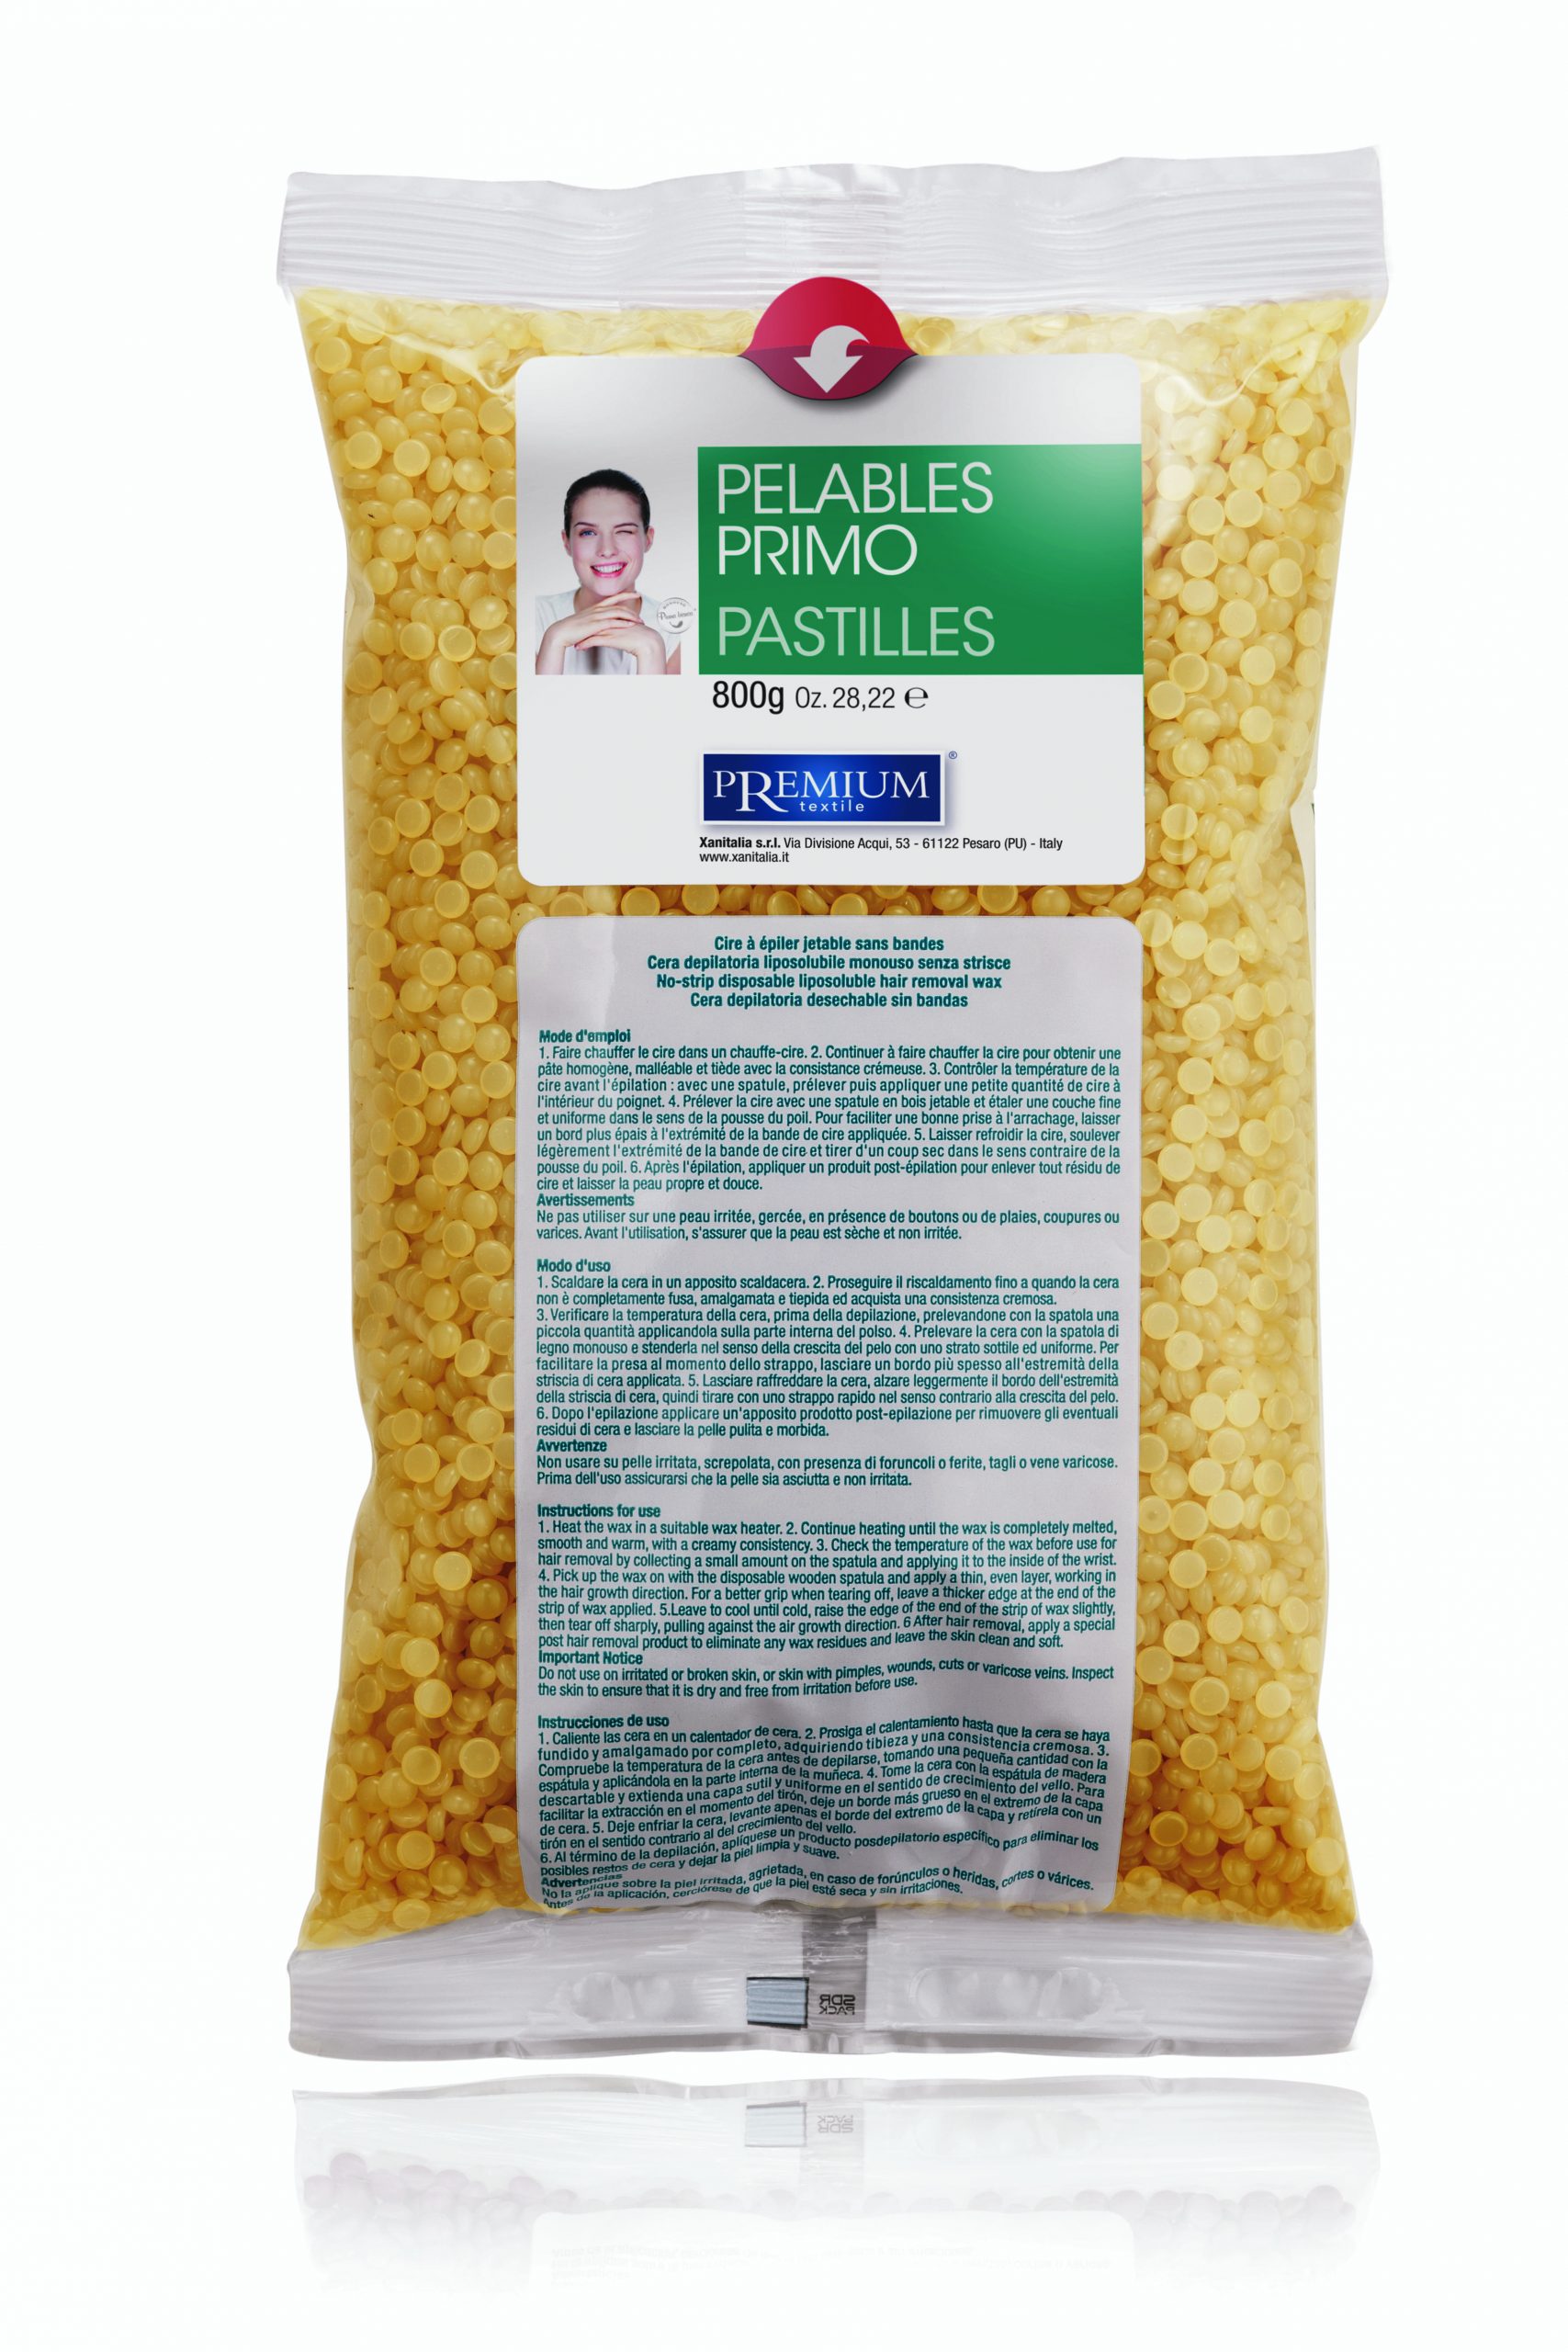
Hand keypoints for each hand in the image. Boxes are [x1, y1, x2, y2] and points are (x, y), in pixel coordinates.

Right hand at [538, 593, 666, 673]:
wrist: (560, 632)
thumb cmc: (571, 629)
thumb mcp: (584, 622)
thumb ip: (593, 621)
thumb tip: (599, 625)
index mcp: (595, 607)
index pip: (614, 598)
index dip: (626, 595)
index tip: (637, 593)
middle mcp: (597, 609)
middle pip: (619, 606)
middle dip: (632, 610)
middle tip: (642, 616)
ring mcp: (596, 616)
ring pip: (618, 613)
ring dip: (630, 617)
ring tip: (640, 622)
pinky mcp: (595, 625)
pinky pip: (612, 622)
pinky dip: (623, 623)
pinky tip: (630, 625)